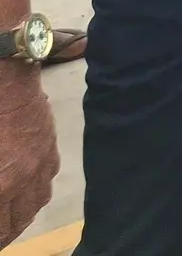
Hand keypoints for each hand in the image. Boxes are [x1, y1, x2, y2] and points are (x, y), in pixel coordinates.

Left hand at [0, 64, 58, 247]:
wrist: (7, 77)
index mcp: (1, 184)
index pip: (1, 226)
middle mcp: (23, 179)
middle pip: (17, 221)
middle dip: (5, 232)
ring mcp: (40, 163)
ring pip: (36, 203)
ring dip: (22, 216)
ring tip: (11, 220)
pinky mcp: (49, 147)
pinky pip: (47, 180)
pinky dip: (35, 192)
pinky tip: (27, 189)